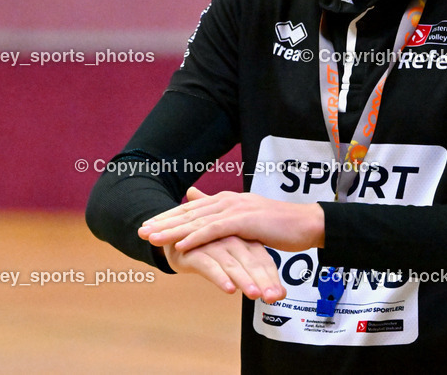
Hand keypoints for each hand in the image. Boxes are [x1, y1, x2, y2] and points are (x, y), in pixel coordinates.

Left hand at [139, 187, 324, 253]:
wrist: (306, 223)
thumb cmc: (279, 225)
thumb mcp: (248, 218)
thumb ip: (226, 215)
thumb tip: (214, 212)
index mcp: (228, 200)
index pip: (191, 209)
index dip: (168, 217)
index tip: (148, 224)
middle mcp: (228, 201)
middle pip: (188, 212)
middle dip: (163, 222)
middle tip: (140, 230)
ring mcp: (236, 209)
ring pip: (197, 221)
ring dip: (172, 230)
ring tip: (152, 238)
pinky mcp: (245, 221)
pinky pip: (215, 231)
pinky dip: (196, 237)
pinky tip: (180, 245)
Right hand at [162, 235, 285, 302]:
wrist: (174, 238)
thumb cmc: (210, 250)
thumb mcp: (234, 261)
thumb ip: (255, 275)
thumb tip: (280, 295)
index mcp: (244, 239)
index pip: (262, 259)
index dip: (272, 277)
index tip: (280, 295)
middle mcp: (231, 240)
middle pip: (251, 261)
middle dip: (263, 281)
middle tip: (273, 297)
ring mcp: (213, 244)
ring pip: (232, 264)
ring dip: (244, 279)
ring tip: (254, 294)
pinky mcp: (195, 252)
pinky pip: (209, 265)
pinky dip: (220, 277)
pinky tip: (228, 288)